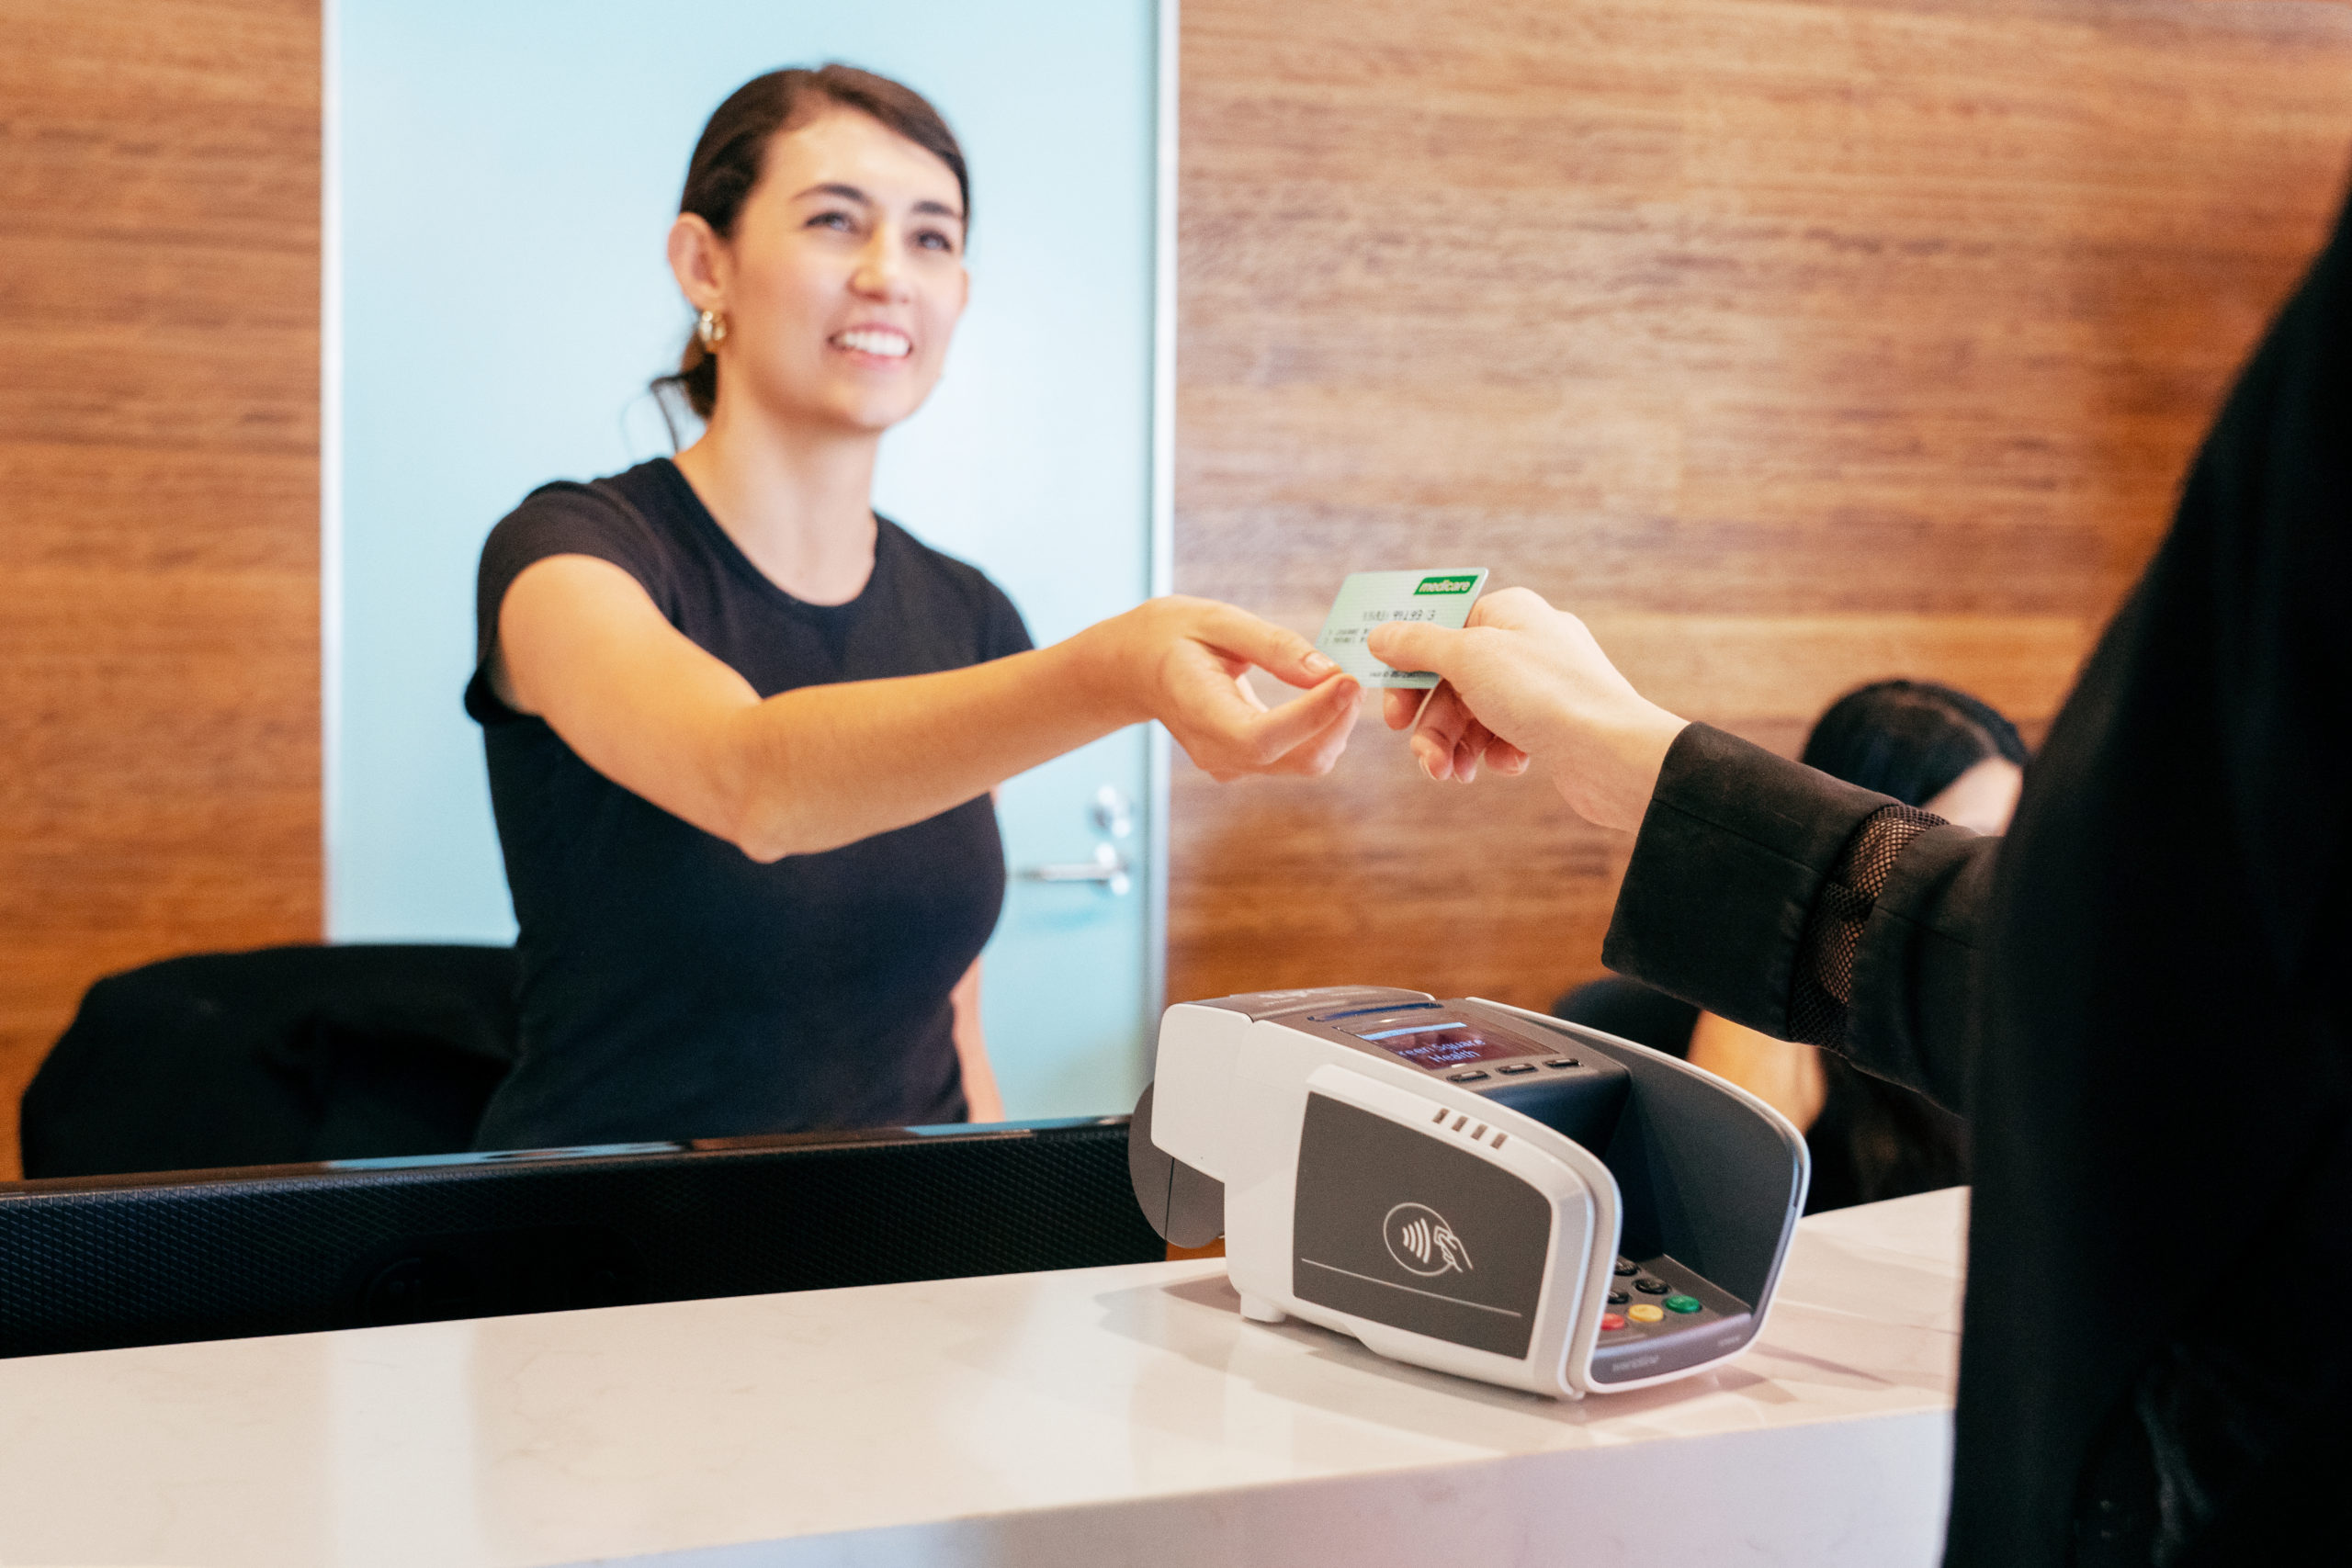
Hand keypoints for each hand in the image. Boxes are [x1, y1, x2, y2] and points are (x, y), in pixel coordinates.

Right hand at [1086, 596, 1360, 779]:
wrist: (1135, 668)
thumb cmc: (1173, 636)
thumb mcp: (1217, 621)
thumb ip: (1273, 646)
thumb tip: (1328, 671)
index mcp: (1199, 713)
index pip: (1262, 737)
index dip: (1312, 716)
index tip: (1348, 680)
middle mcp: (1216, 752)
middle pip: (1296, 759)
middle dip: (1337, 721)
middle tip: (1355, 675)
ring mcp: (1230, 765)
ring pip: (1304, 762)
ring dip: (1336, 726)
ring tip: (1344, 680)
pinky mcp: (1246, 763)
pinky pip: (1297, 756)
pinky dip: (1323, 730)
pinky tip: (1328, 695)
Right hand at [1366, 587, 1686, 830]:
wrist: (1613, 755)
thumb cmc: (1545, 694)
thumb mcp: (1468, 657)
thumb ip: (1418, 644)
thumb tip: (1380, 634)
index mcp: (1508, 612)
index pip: (1440, 629)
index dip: (1410, 670)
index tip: (1393, 711)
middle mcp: (1526, 642)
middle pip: (1451, 681)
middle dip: (1433, 724)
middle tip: (1424, 757)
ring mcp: (1541, 685)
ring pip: (1473, 714)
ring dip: (1455, 746)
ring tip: (1453, 775)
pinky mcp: (1553, 725)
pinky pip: (1504, 736)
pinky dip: (1494, 754)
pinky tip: (1505, 765)